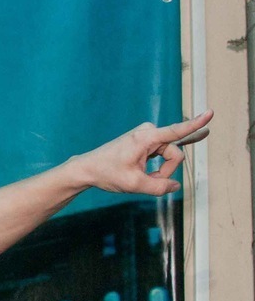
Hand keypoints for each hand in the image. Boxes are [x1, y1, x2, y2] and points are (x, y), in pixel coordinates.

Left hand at [77, 111, 211, 195]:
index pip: (177, 131)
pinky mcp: (147, 142)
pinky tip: (200, 135)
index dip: (196, 124)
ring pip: (168, 157)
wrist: (88, 168)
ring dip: (160, 170)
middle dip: (165, 171)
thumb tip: (175, 186)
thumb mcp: (133, 184)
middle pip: (174, 155)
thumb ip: (157, 187)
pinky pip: (165, 151)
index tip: (211, 112)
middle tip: (146, 180)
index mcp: (146, 138)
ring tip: (142, 176)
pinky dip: (175, 153)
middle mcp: (149, 132)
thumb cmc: (107, 173)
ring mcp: (148, 136)